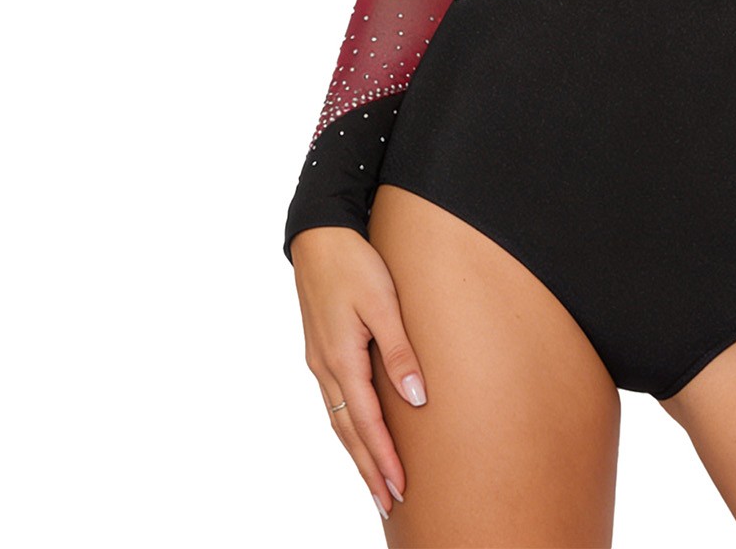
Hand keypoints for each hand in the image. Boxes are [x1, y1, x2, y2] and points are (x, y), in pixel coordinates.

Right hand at [290, 226, 428, 520]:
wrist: (319, 235)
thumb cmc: (354, 263)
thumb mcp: (383, 302)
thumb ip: (399, 350)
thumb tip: (416, 397)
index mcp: (341, 359)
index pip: (366, 422)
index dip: (383, 458)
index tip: (398, 488)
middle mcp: (326, 367)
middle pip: (347, 431)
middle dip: (368, 468)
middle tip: (387, 501)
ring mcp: (320, 360)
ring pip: (338, 419)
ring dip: (357, 452)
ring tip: (375, 479)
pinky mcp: (322, 350)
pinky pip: (334, 400)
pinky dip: (347, 426)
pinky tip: (358, 433)